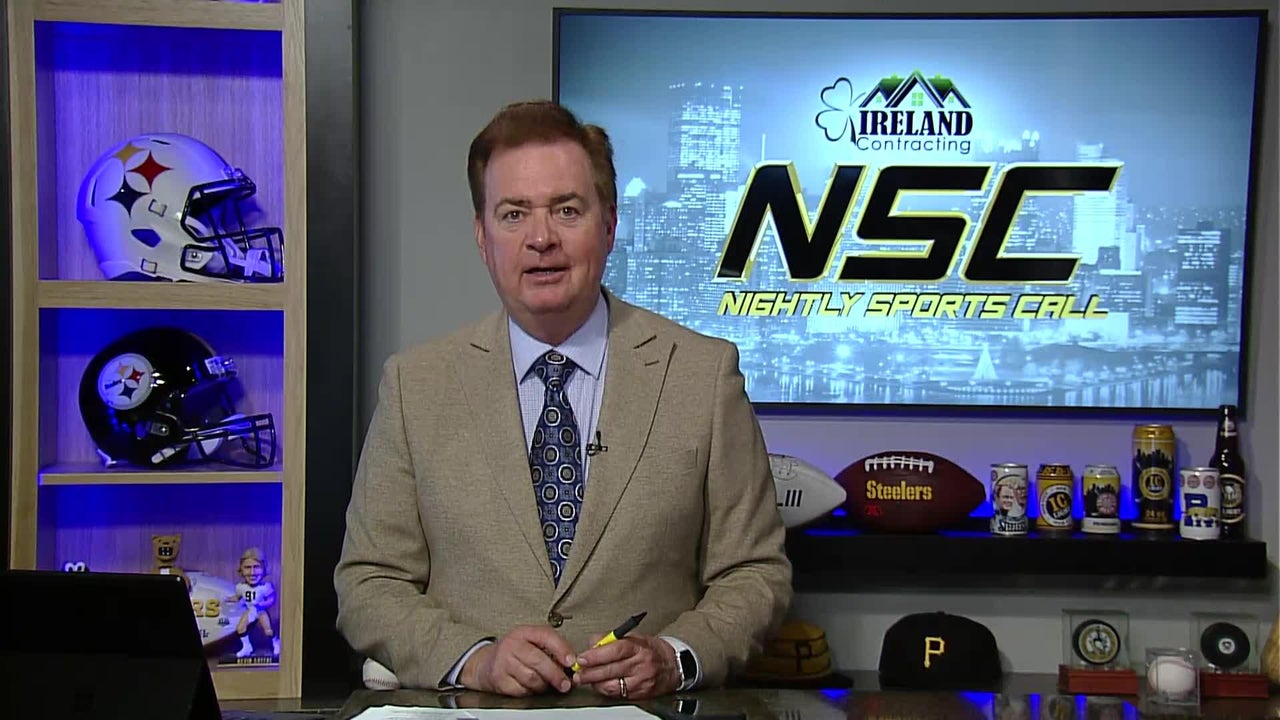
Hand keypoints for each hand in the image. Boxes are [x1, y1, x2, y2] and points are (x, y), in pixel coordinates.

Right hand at [460, 625, 575, 696]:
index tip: (572, 662)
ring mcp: (504, 662)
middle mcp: (512, 645)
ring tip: (547, 684)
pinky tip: (532, 687)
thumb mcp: (531, 642)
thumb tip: (572, 664)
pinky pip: (522, 690)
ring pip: (532, 678)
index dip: (562, 649)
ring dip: (544, 685)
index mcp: (524, 632)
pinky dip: (531, 691)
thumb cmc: (514, 653)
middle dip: (556, 675)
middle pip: (539, 661)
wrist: (486, 663)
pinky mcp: (499, 679)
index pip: (546, 636)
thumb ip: (551, 649)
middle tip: (565, 683)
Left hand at [572, 633, 679, 699]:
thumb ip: (611, 639)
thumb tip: (591, 643)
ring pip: (613, 685)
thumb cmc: (651, 650)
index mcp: (639, 647)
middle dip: (590, 672)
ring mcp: (641, 681)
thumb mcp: (634, 637)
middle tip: (578, 673)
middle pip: (611, 670)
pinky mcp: (640, 694)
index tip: (582, 658)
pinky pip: (618, 694)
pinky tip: (600, 685)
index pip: (615, 650)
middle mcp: (641, 665)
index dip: (596, 655)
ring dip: (595, 683)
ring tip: (587, 679)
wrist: (672, 666)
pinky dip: (606, 690)